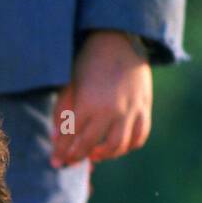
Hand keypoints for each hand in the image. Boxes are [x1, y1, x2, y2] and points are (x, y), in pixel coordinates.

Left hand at [51, 30, 152, 167]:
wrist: (118, 41)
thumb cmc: (87, 63)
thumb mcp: (69, 86)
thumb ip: (62, 115)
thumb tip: (57, 141)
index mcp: (88, 104)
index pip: (72, 139)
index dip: (63, 153)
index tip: (56, 162)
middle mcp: (111, 110)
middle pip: (93, 146)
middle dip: (79, 157)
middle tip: (72, 160)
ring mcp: (130, 109)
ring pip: (119, 147)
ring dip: (105, 155)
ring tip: (95, 153)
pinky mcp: (145, 106)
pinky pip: (140, 136)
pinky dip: (129, 146)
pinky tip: (117, 145)